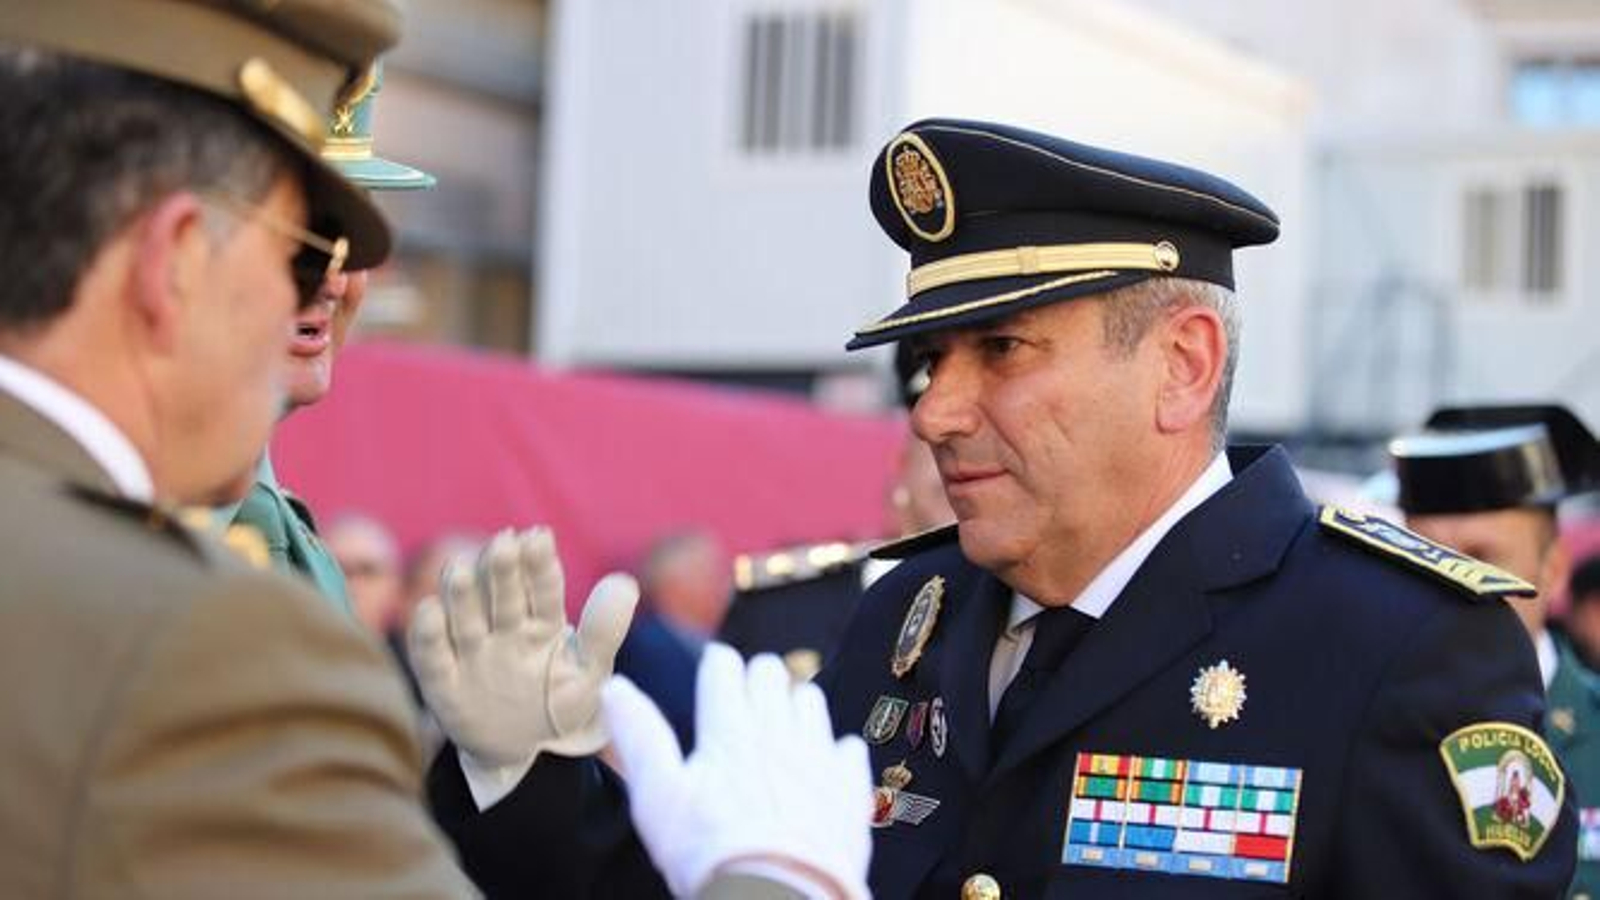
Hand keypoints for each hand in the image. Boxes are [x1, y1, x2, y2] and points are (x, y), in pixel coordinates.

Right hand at [408, 527, 637, 768]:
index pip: (542, 588)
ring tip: (459, 568)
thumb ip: (604, 631)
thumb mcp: (589, 673)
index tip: (539, 537)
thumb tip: (626, 582)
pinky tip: (428, 610)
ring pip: (465, 618)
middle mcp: (503, 630)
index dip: (539, 564)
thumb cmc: (559, 704)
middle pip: (502, 596)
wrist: (523, 752)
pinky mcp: (444, 684)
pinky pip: (434, 658)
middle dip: (502, 570)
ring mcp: (472, 654)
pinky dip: (428, 636)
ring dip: (462, 595)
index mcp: (542, 623)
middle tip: (503, 542)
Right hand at [602, 644, 872, 899]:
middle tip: (742, 704)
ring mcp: (819, 755)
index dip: (716, 666)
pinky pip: (849, 747)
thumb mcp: (658, 797)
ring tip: (780, 732)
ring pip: (811, 701)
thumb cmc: (711, 853)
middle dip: (755, 678)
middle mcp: (778, 730)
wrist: (779, 899)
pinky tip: (822, 767)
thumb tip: (615, 687)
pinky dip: (835, 750)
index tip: (712, 675)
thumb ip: (640, 737)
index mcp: (729, 728)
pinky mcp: (848, 787)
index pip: (724, 667)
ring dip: (795, 706)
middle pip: (771, 673)